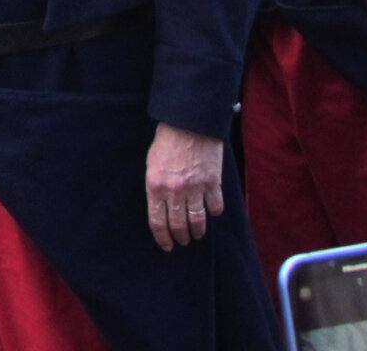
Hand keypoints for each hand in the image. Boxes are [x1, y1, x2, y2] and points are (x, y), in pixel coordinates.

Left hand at [144, 124, 222, 250]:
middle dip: (181, 237)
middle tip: (183, 241)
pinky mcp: (212, 182)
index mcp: (155, 186)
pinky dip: (214, 212)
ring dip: (198, 232)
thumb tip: (161, 207)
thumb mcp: (152, 163)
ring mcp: (195, 188)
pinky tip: (211, 212)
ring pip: (197, 221)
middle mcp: (175, 191)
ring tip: (197, 234)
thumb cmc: (167, 139)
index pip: (157, 222)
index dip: (162, 238)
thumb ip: (156, 186)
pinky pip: (215, 207)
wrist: (190, 121)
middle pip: (178, 226)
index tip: (167, 246)